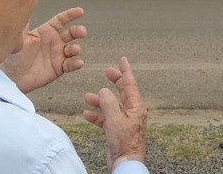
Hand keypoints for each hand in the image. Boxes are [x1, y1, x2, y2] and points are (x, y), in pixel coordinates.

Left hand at [0, 7, 86, 92]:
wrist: (9, 77)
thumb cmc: (12, 56)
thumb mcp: (17, 38)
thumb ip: (23, 24)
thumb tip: (23, 6)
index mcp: (46, 31)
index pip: (61, 20)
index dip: (71, 15)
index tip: (80, 11)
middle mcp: (54, 42)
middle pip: (71, 33)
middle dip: (78, 31)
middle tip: (82, 32)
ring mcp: (58, 55)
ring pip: (73, 48)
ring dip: (76, 48)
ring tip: (74, 49)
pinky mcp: (59, 68)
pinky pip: (70, 65)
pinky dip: (76, 64)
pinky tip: (78, 63)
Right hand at [84, 57, 146, 172]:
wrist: (125, 162)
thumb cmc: (125, 142)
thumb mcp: (115, 118)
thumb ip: (108, 102)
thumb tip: (103, 90)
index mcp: (136, 106)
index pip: (130, 84)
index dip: (126, 71)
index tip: (123, 59)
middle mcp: (131, 112)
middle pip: (122, 92)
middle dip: (114, 82)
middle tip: (107, 72)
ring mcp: (124, 122)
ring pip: (111, 106)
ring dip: (100, 100)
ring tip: (87, 96)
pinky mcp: (117, 131)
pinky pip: (106, 119)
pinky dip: (97, 115)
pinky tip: (86, 114)